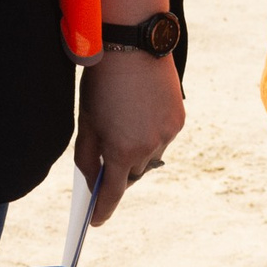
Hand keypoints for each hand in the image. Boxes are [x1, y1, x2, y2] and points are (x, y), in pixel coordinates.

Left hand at [73, 50, 183, 227]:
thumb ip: (88, 157)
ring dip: (137, 150)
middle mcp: (148, 148)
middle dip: (120, 170)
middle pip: (132, 174)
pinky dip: (152, 133)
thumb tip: (93, 181)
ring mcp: (167, 134)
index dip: (103, 209)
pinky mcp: (179, 120)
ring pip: (150, 156)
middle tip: (108, 159)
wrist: (134, 45)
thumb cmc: (103, 82)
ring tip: (125, 126)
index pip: (112, 193)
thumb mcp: (87, 121)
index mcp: (121, 151)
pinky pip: (163, 137)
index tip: (95, 221)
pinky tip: (141, 112)